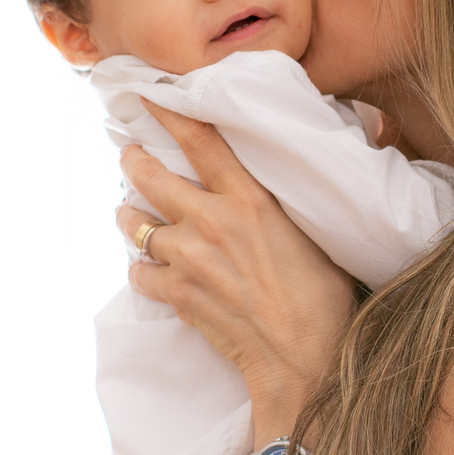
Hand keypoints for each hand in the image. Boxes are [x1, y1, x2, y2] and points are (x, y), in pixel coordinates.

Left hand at [117, 102, 356, 426]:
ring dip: (130, 218)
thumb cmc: (325, 299)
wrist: (303, 361)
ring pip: (135, 226)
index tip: (149, 93)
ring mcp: (188, 259)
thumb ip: (288, 200)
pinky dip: (142, 268)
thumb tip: (288, 176)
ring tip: (128, 213)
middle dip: (134, 160)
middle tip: (129, 152)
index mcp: (250, 199)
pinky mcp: (177, 295)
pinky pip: (140, 272)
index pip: (200, 139)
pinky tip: (148, 268)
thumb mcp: (315, 233)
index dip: (170, 110)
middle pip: (152, 176)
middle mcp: (211, 221)